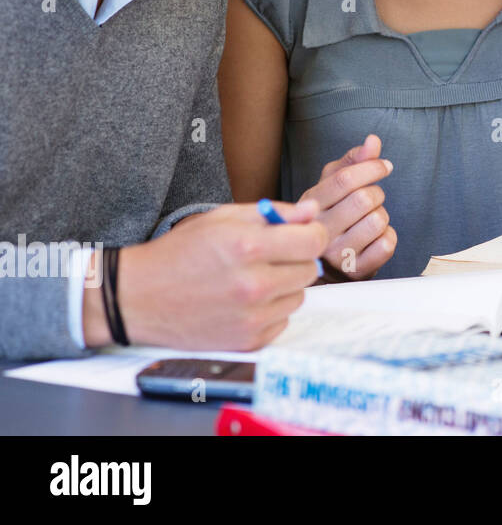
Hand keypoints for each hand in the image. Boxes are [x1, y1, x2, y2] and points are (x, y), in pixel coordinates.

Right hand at [84, 200, 327, 350]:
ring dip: (284, 286)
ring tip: (251, 279)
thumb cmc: (179, 253)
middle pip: (310, 269)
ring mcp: (251, 317)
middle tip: (270, 257)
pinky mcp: (247, 341)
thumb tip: (312, 211)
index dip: (312, 234)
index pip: (314, 240)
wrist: (137, 298)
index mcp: (248, 246)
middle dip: (296, 259)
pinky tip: (243, 302)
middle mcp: (254, 284)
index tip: (302, 235)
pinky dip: (271, 311)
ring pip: (299, 296)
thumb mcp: (222, 219)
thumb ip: (273, 213)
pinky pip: (282, 320)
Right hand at [308, 134, 397, 280]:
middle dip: (377, 194)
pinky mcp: (355, 271)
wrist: (325, 262)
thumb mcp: (333, 184)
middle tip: (372, 199)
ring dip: (381, 216)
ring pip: (378, 221)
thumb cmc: (332, 214)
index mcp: (311, 203)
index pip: (344, 180)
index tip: (385, 166)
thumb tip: (373, 140)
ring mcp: (336, 254)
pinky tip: (374, 239)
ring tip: (368, 221)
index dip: (371, 168)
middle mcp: (319, 230)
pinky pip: (386, 244)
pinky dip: (388, 237)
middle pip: (364, 199)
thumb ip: (353, 160)